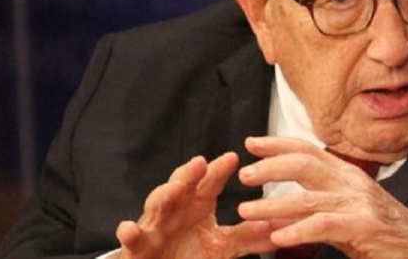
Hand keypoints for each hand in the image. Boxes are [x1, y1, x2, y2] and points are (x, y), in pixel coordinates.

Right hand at [115, 153, 276, 258]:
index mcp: (196, 207)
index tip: (232, 158)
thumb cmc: (189, 255)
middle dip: (189, 174)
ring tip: (173, 189)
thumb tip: (277, 225)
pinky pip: (131, 240)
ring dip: (162, 196)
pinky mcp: (137, 249)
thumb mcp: (222, 247)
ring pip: (156, 207)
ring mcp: (153, 228)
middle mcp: (174, 212)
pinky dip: (129, 233)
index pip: (208, 184)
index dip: (218, 170)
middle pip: (180, 186)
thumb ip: (247, 236)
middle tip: (200, 162)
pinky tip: (129, 228)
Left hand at [237, 137, 407, 258]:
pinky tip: (278, 238)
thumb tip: (277, 216)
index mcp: (349, 176)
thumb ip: (318, 210)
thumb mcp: (350, 216)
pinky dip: (297, 231)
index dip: (279, 144)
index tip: (252, 142)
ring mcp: (360, 203)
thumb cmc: (386, 237)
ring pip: (308, 198)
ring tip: (246, 211)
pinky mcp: (365, 226)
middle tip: (244, 173)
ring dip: (273, 204)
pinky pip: (324, 225)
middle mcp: (354, 183)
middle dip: (270, 166)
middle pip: (305, 164)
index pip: (309, 150)